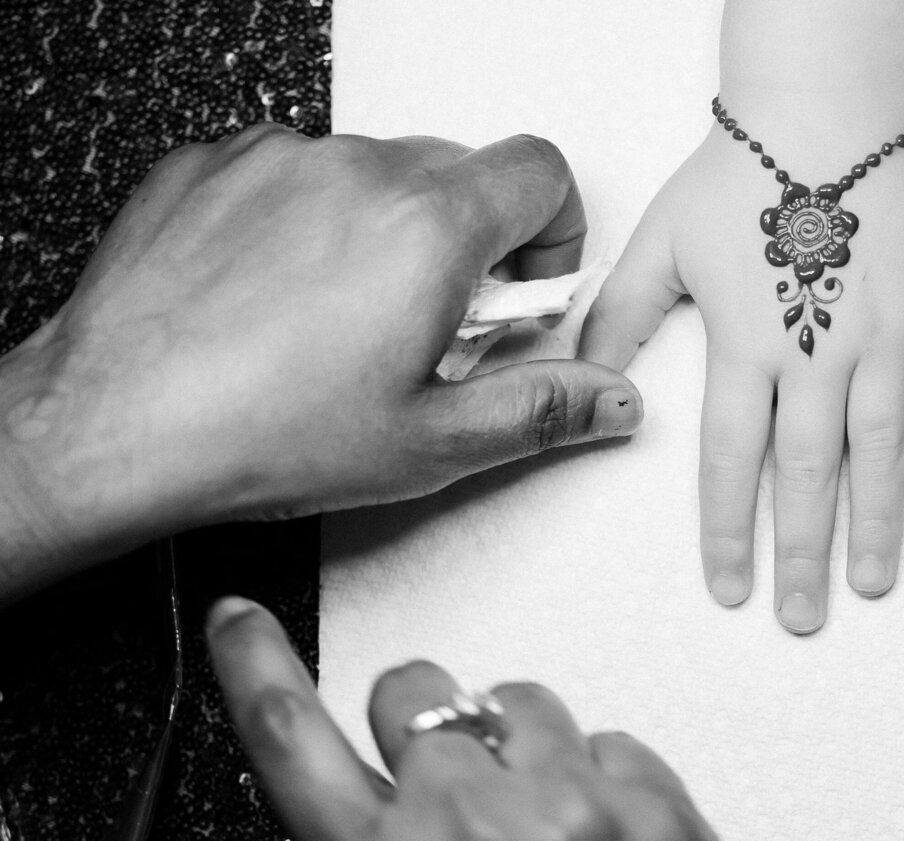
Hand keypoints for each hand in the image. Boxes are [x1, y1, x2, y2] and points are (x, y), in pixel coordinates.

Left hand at [0, 128, 641, 599]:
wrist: (119, 423)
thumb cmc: (263, 435)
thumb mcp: (430, 443)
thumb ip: (539, 410)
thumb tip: (609, 397)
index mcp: (428, 228)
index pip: (542, 169)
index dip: (553, 229)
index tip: (526, 286)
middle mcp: (356, 170)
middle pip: (456, 171)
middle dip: (466, 242)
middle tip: (432, 330)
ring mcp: (277, 159)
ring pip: (370, 173)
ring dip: (380, 233)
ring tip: (340, 326)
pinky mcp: (213, 166)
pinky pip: (290, 175)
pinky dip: (303, 225)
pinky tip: (275, 304)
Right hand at [208, 595, 903, 840]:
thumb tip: (373, 793)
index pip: (290, 733)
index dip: (254, 664)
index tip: (239, 617)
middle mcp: (470, 820)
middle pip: (417, 689)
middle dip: (426, 733)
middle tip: (461, 801)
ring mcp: (571, 806)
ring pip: (520, 701)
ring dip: (519, 751)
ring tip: (545, 837)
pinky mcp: (657, 807)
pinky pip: (609, 743)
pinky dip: (600, 786)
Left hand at [581, 120, 903, 631]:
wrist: (826, 99)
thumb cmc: (740, 171)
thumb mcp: (659, 243)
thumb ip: (620, 320)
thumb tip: (582, 379)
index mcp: (747, 344)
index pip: (730, 460)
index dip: (727, 532)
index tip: (729, 590)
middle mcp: (818, 350)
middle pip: (807, 473)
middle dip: (801, 554)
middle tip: (800, 620)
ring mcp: (886, 331)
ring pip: (883, 446)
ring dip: (878, 521)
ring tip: (873, 584)